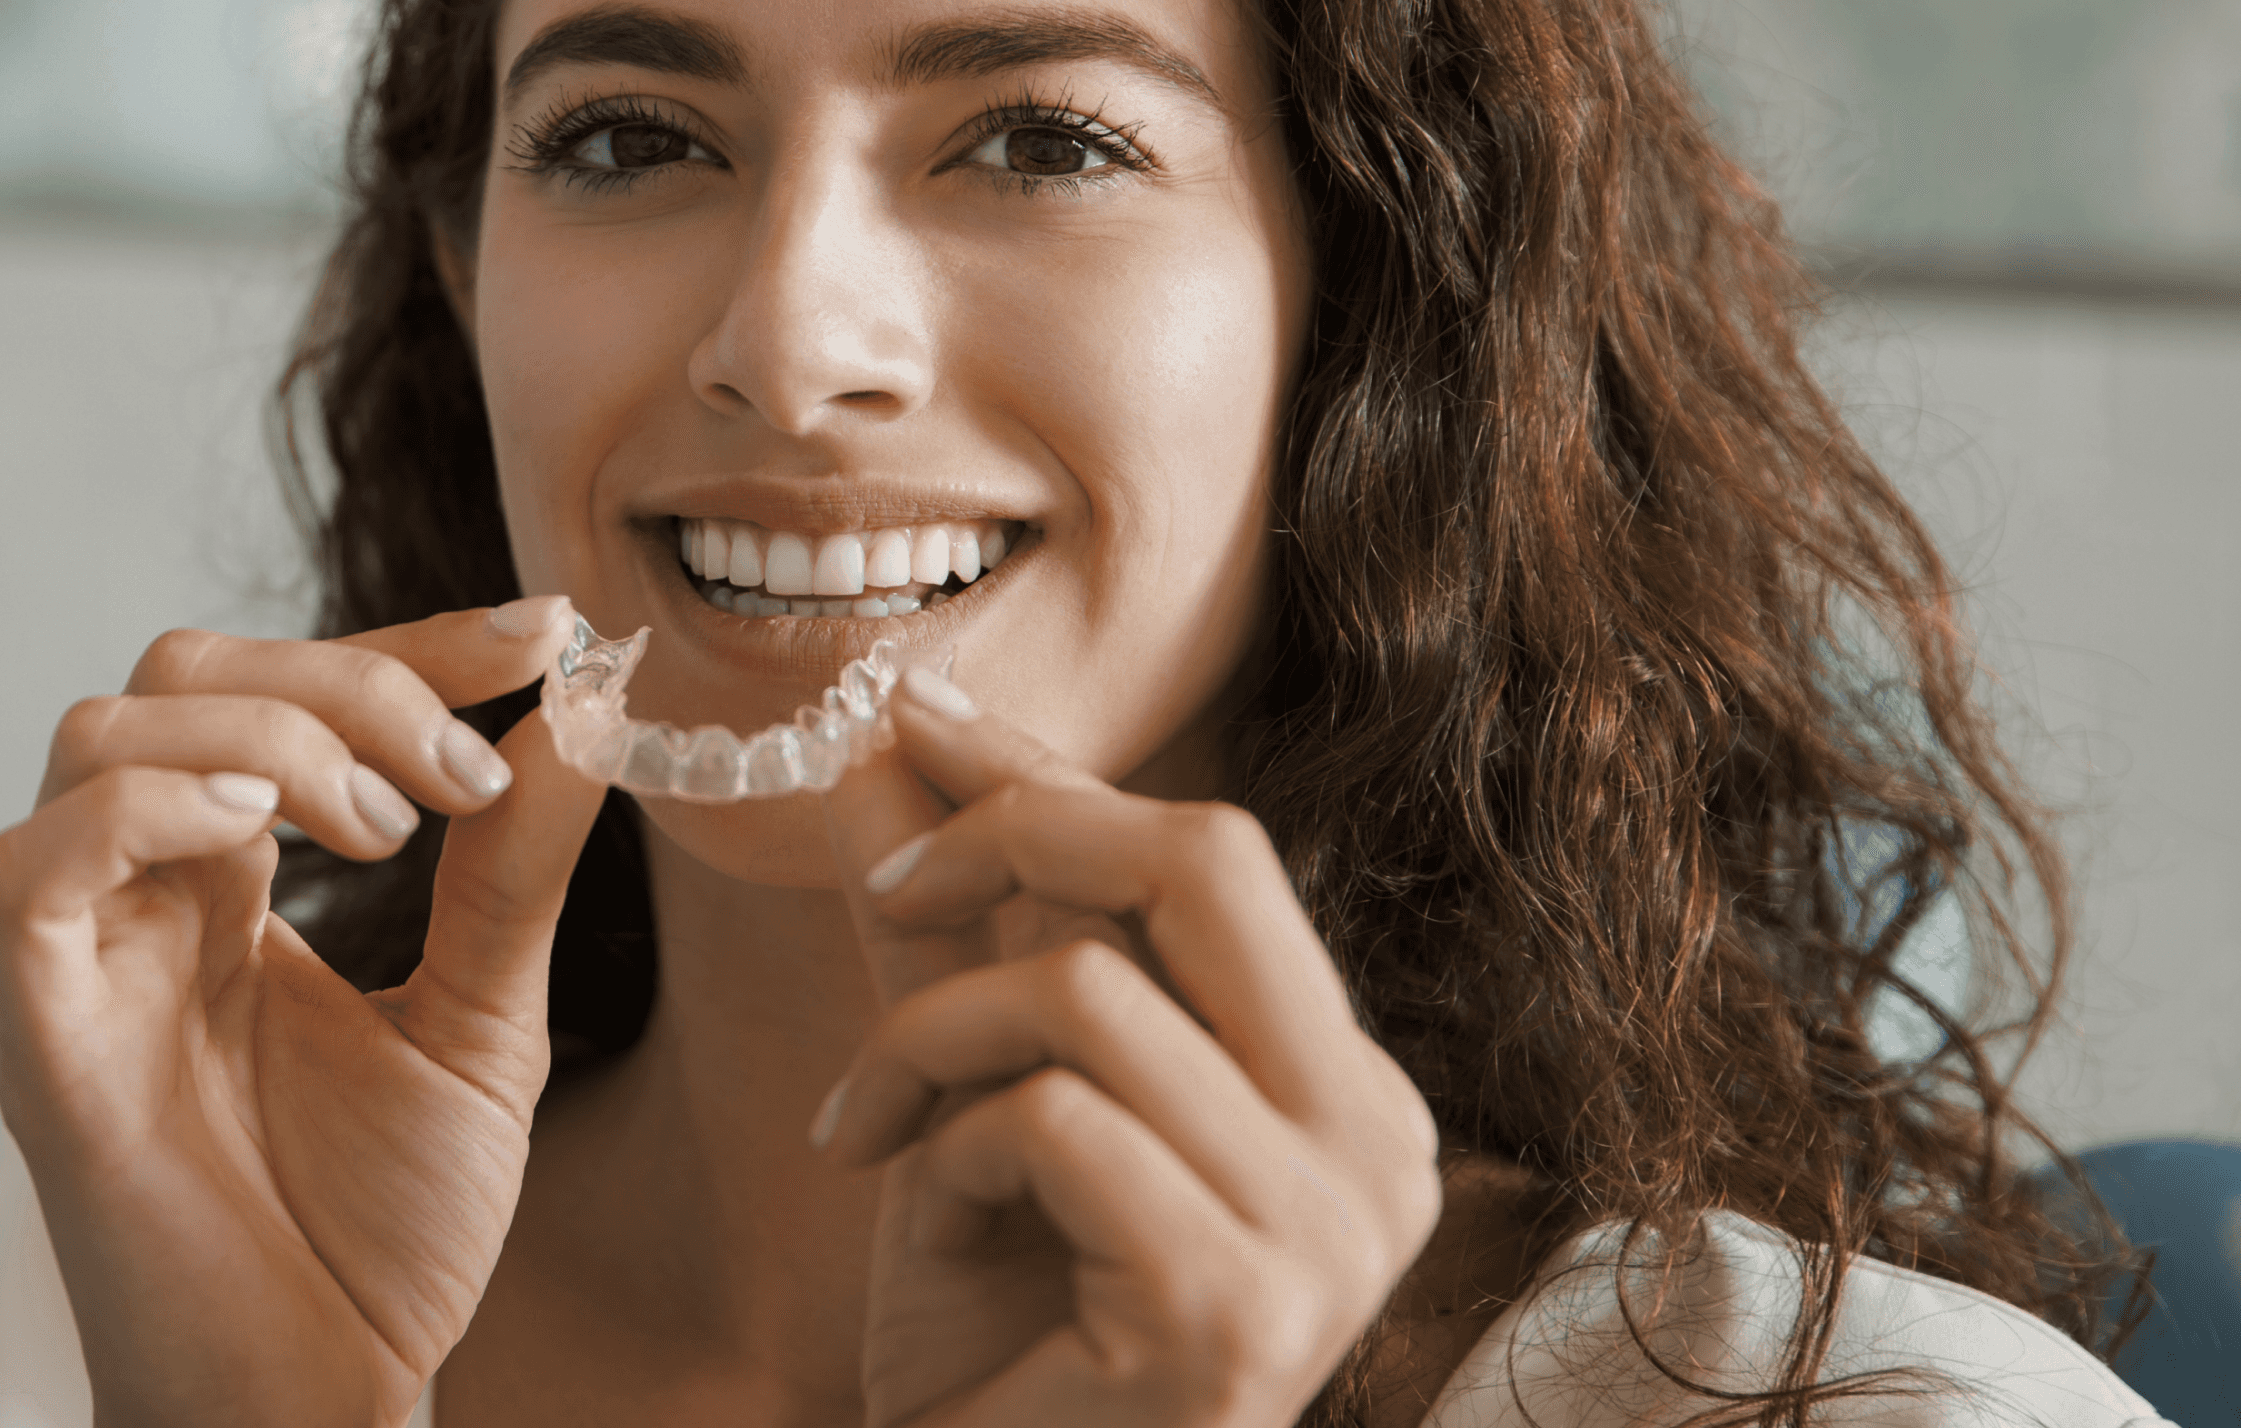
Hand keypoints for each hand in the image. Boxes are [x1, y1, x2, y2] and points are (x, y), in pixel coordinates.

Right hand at [0, 597, 610, 1427]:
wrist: (318, 1405)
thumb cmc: (377, 1244)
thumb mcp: (481, 1030)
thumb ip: (510, 875)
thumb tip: (579, 715)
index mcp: (232, 892)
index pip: (287, 696)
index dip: (409, 643)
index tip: (542, 634)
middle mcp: (140, 904)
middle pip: (181, 677)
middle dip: (345, 680)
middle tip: (459, 775)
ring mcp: (81, 964)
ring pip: (98, 734)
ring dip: (263, 736)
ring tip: (382, 828)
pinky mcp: (39, 1041)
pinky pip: (28, 867)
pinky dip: (144, 809)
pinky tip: (263, 838)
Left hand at [814, 666, 1443, 1427]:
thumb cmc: (997, 1346)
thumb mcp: (971, 1105)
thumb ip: (951, 940)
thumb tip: (887, 752)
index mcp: (1343, 1092)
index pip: (1212, 863)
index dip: (1051, 776)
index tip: (912, 718)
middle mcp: (1375, 1149)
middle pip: (1207, 861)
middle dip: (1018, 830)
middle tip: (892, 888)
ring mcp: (1326, 1235)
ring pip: (1086, 993)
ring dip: (926, 1045)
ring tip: (864, 1132)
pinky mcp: (1234, 1308)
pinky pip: (1050, 1120)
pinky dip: (942, 1154)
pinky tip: (921, 1226)